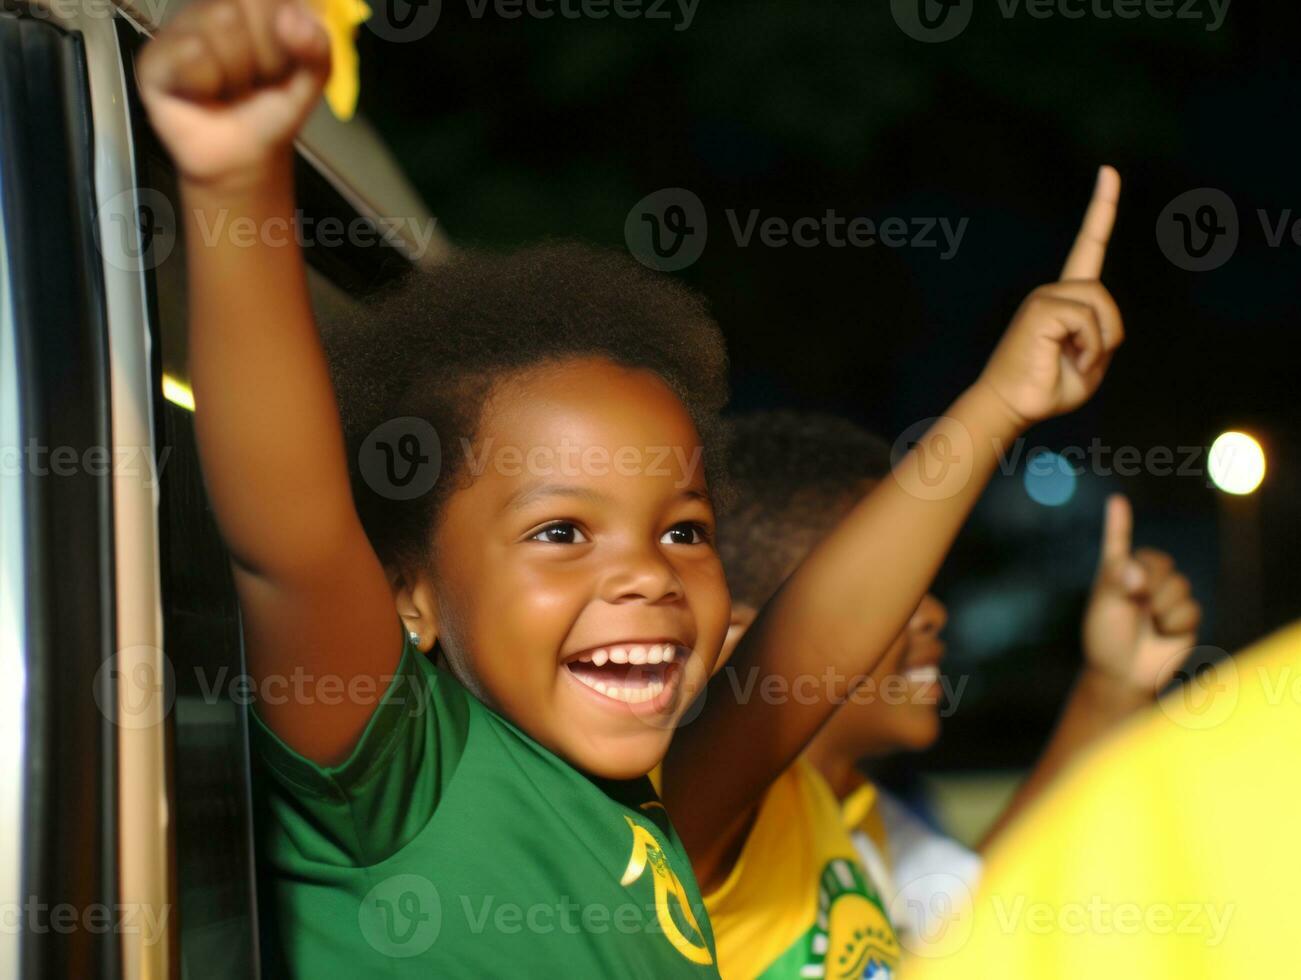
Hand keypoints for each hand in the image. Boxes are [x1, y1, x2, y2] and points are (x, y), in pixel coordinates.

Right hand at [137, 0, 330, 187]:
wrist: (243, 156)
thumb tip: (292, 17)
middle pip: (241, 6)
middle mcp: (211, 7)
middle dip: (261, 56)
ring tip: (228, 89)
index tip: (281, 65)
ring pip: (219, 25)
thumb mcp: (311, 79)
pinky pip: (190, 53)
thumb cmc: (271, 110)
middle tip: (253, 82)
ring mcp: (179, 29)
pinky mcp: (154, 57)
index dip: (283, 36)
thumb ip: (317, 47)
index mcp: (250, 5)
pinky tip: (200, 94)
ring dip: (234, 73)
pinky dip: (206, 83)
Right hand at [978, 166, 1124, 427]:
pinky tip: (1069, 359)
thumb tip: (1102, 322)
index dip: (1102, 208)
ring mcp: (1043, 297)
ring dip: (1099, 342)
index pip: (1088, 245)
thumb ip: (1103, 335)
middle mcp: (1052, 290)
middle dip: (1109, 333)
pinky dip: (1088, 346)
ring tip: (1075, 362)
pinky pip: (1085, 319)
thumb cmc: (1048, 388)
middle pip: (1104, 295)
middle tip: (1087, 361)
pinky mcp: (1040, 310)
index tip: (1109, 171)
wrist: (1012, 407)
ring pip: (1098, 305)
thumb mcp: (1091, 361)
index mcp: (1066, 298)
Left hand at [1081, 494, 1201, 697]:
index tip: (1116, 501)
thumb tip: (1138, 570)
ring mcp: (1165, 598)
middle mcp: (1143, 581)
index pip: (1120, 544)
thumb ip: (1118, 582)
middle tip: (1137, 597)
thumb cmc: (1106, 638)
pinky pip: (1191, 609)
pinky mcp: (1184, 617)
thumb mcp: (1104, 607)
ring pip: (1180, 584)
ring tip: (1148, 622)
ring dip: (1162, 604)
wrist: (1122, 674)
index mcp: (1117, 574)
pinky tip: (1163, 634)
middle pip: (1161, 561)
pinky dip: (1175, 623)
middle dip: (1150, 578)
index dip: (1119, 523)